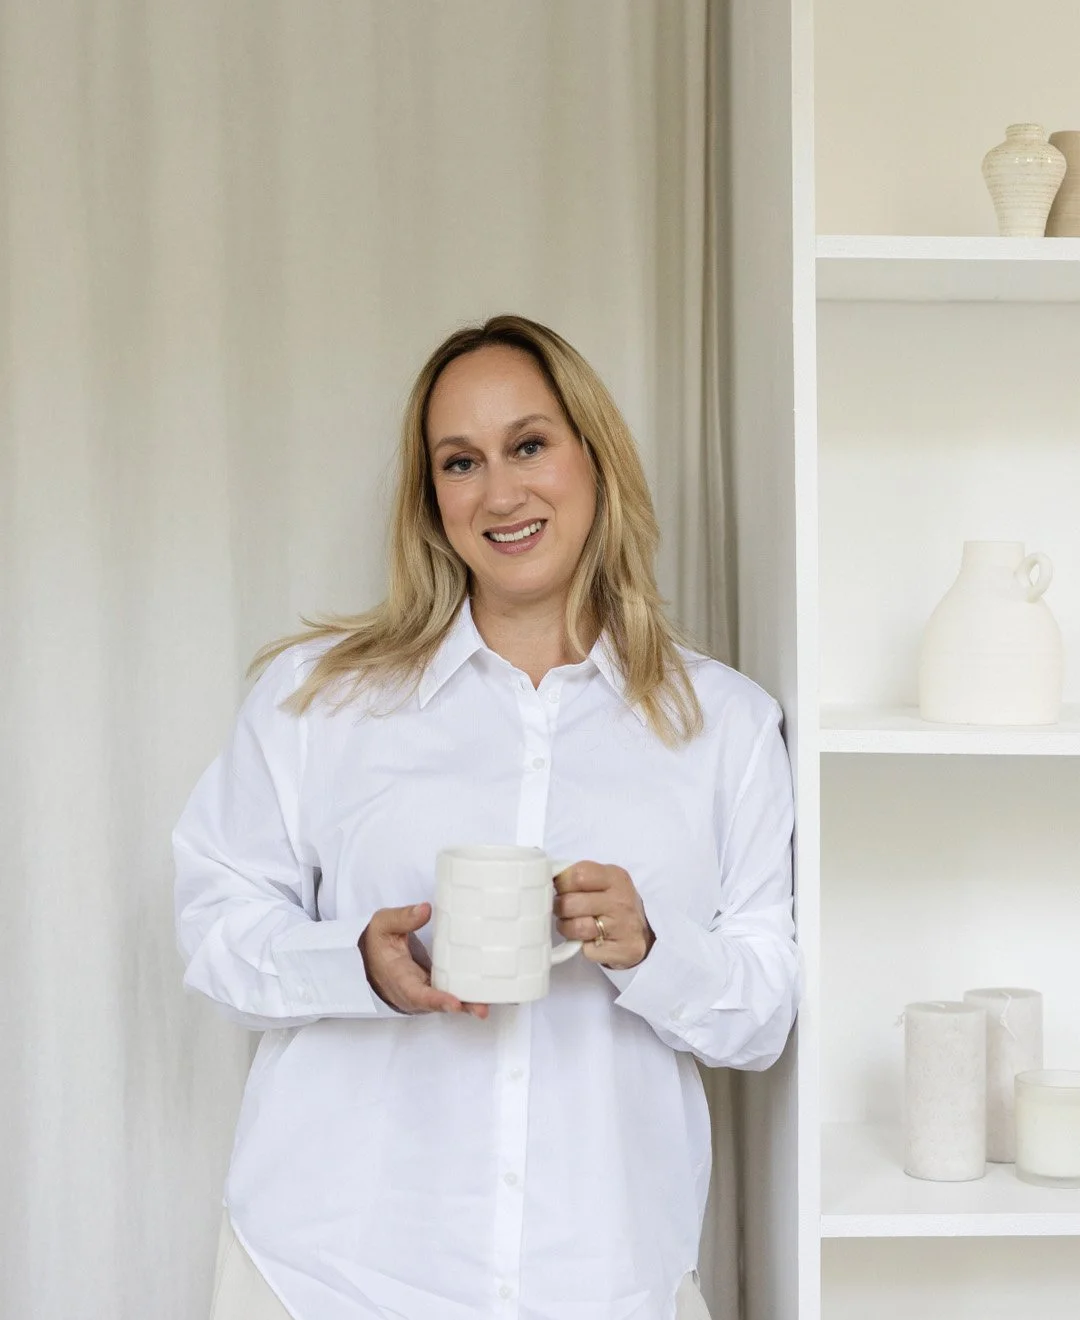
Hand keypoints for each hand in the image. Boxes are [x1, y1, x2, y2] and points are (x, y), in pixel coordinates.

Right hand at [359, 903, 489, 1018]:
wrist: (369, 957)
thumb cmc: (376, 942)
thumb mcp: (382, 925)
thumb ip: (402, 918)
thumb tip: (425, 910)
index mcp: (397, 978)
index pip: (417, 994)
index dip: (436, 1000)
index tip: (454, 1003)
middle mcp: (412, 992)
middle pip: (438, 1004)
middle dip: (461, 1007)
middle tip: (482, 1009)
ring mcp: (424, 992)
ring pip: (447, 1002)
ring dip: (468, 1004)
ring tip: (488, 1004)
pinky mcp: (433, 987)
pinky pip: (450, 994)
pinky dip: (467, 996)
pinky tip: (487, 992)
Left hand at [553, 862, 654, 970]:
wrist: (642, 932)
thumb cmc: (613, 903)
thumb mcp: (604, 881)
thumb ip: (579, 877)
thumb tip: (547, 877)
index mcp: (615, 877)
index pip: (578, 875)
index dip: (562, 883)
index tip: (560, 888)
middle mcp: (621, 900)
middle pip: (570, 903)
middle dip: (560, 908)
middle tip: (564, 910)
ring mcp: (623, 926)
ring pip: (576, 928)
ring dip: (567, 929)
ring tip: (573, 925)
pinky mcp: (623, 950)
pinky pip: (587, 950)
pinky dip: (584, 948)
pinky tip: (591, 941)